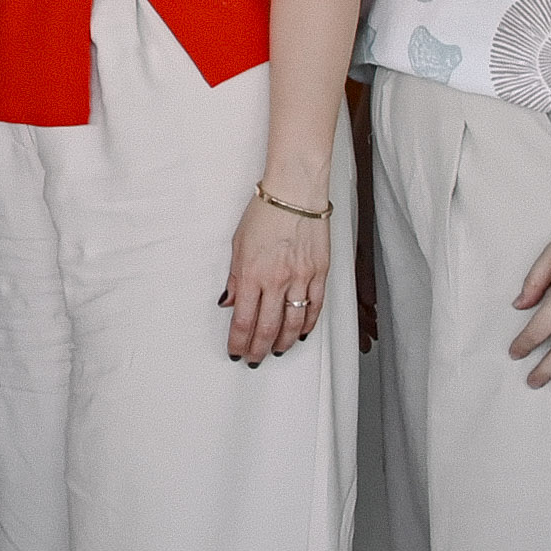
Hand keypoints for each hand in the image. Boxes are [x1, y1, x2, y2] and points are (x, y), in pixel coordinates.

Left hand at [224, 186, 331, 365]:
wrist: (295, 191)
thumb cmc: (265, 212)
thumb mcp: (238, 244)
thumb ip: (235, 278)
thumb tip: (230, 303)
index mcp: (251, 274)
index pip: (243, 320)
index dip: (239, 342)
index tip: (236, 351)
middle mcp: (276, 280)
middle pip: (267, 328)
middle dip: (259, 349)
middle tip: (255, 359)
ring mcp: (300, 277)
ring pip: (293, 322)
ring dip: (283, 341)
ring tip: (277, 350)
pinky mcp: (319, 272)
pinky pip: (315, 306)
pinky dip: (308, 324)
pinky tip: (301, 333)